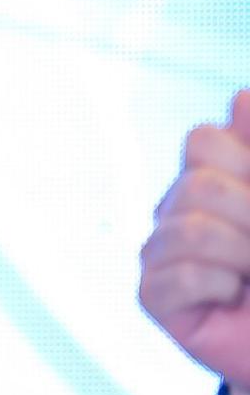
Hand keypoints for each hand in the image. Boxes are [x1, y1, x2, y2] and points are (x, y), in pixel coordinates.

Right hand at [141, 88, 249, 390]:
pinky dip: (216, 285)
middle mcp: (185, 206)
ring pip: (185, 226)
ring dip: (240, 252)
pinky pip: (173, 274)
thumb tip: (241, 98)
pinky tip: (230, 295)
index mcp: (220, 175)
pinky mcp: (153, 294)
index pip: (206, 139)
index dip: (243, 157)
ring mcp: (165, 249)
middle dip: (248, 211)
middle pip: (196, 180)